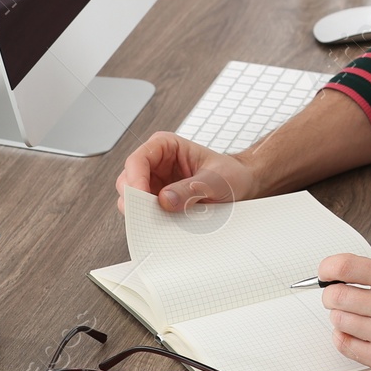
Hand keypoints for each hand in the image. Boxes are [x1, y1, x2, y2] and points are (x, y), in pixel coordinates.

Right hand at [114, 132, 257, 214]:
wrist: (242, 186)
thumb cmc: (231, 175)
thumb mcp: (216, 180)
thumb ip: (191, 189)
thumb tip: (165, 200)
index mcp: (166, 146)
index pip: (138, 160)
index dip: (134, 180)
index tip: (141, 198)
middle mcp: (156, 164)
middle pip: (128, 181)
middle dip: (135, 199)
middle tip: (148, 215)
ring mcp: (155, 184)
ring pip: (131, 199)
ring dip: (141, 212)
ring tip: (160, 220)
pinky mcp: (158, 202)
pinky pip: (144, 213)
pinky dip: (149, 220)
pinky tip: (162, 224)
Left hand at [319, 253, 370, 370]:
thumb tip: (337, 276)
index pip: (346, 266)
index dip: (328, 268)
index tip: (325, 273)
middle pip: (336, 295)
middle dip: (331, 295)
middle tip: (335, 296)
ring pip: (338, 320)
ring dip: (340, 316)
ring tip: (355, 316)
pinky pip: (344, 344)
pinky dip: (342, 336)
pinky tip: (354, 332)